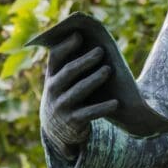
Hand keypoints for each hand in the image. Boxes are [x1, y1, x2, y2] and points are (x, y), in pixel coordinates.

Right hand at [40, 33, 118, 160]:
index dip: (66, 45)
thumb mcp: (62, 81)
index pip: (55, 57)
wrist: (57, 131)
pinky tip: (116, 102)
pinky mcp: (73, 121)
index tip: (79, 35)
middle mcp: (54, 90)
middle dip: (85, 60)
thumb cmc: (66, 95)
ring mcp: (62, 106)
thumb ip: (70, 63)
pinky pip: (89, 113)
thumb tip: (86, 37)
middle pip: (68, 71)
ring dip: (94, 79)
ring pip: (79, 90)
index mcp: (52, 76)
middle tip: (101, 51)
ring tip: (108, 70)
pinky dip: (103, 107)